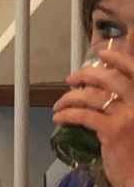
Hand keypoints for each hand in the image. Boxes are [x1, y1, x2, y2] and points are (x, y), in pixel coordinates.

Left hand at [53, 48, 133, 186]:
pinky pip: (84, 115)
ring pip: (92, 96)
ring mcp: (129, 116)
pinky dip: (67, 113)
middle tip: (71, 80)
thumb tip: (103, 92)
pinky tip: (59, 117)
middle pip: (110, 79)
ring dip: (70, 97)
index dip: (118, 58)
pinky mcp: (113, 131)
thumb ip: (127, 105)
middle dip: (86, 75)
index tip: (101, 55)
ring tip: (60, 103)